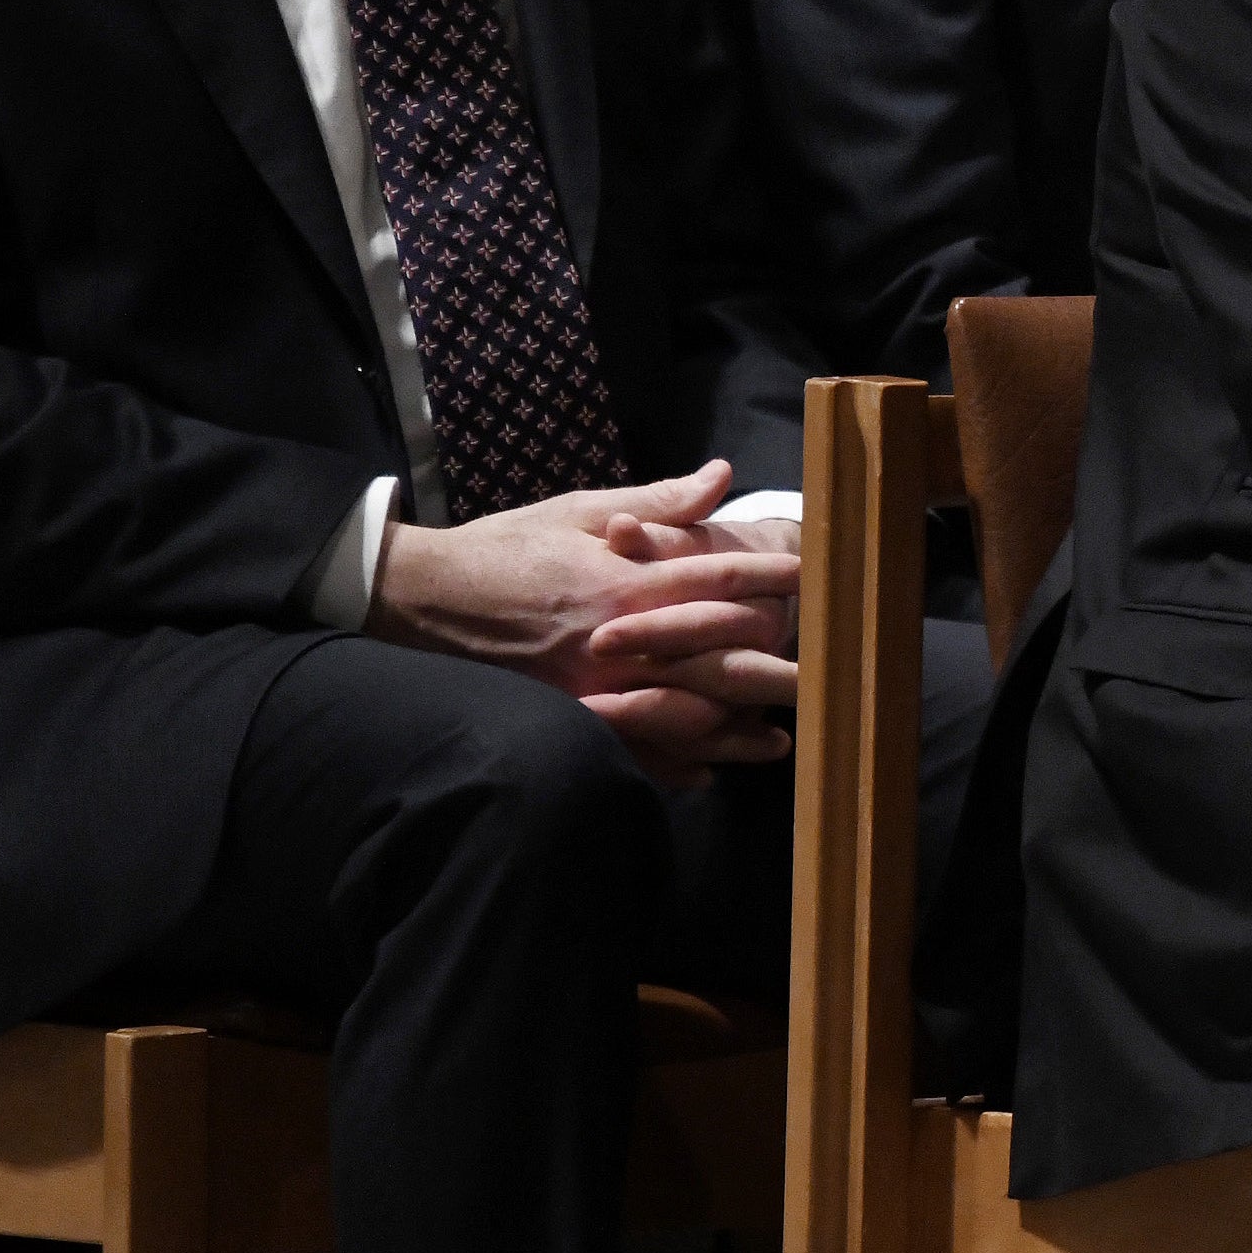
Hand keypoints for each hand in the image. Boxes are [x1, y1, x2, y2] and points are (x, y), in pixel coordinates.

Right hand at [366, 461, 802, 753]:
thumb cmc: (505, 546)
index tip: (816, 578)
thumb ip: (656, 505)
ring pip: (680, 715)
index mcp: (623, 582)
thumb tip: (720, 476)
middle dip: (772, 668)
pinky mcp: (567, 718)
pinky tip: (707, 775)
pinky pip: (630, 750)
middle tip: (827, 677)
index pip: (715, 579)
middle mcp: (615, 641)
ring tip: (782, 741)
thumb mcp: (578, 512)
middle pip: (712, 658)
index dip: (770, 578)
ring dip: (733, 730)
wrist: (424, 596)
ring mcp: (591, 689)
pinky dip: (669, 765)